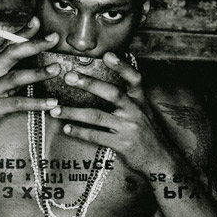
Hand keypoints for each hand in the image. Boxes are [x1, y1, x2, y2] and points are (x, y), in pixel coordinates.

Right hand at [0, 17, 60, 148]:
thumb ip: (11, 70)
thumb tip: (31, 58)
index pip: (7, 45)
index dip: (22, 33)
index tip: (37, 21)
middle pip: (11, 54)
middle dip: (33, 45)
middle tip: (53, 39)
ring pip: (16, 77)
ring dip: (38, 72)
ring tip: (56, 69)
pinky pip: (17, 104)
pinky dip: (36, 103)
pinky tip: (51, 103)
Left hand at [49, 52, 173, 174]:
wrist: (161, 161)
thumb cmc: (147, 135)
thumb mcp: (143, 113)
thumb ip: (129, 100)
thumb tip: (104, 85)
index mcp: (140, 101)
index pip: (134, 78)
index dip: (122, 66)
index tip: (107, 55)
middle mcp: (136, 111)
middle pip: (112, 93)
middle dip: (89, 83)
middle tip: (69, 77)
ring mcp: (129, 128)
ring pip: (97, 116)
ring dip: (73, 112)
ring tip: (55, 110)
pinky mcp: (122, 144)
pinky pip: (96, 135)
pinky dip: (79, 131)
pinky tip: (67, 128)